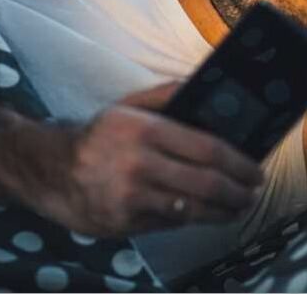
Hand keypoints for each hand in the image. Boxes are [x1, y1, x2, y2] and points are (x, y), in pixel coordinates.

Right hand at [28, 83, 264, 237]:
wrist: (51, 171)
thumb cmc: (98, 137)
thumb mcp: (128, 106)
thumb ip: (167, 95)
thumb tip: (205, 84)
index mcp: (145, 129)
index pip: (208, 148)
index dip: (239, 164)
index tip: (255, 170)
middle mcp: (139, 163)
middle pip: (207, 183)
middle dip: (239, 192)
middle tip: (252, 193)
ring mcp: (132, 196)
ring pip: (193, 209)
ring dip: (223, 212)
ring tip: (237, 208)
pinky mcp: (125, 222)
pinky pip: (170, 223)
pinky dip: (191, 219)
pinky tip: (202, 213)